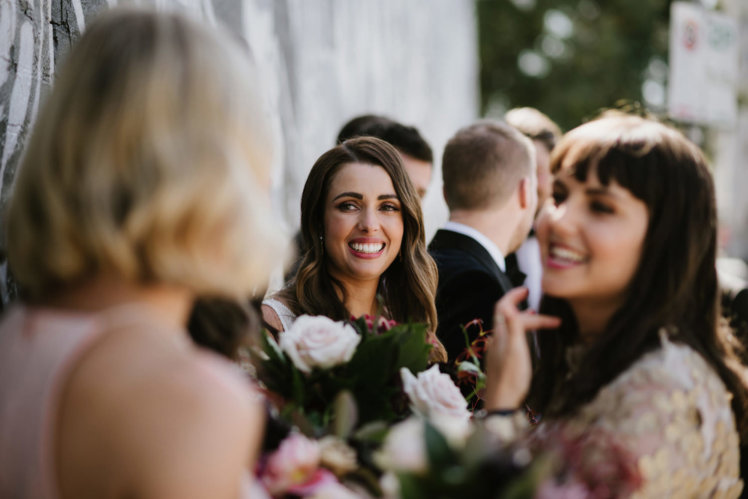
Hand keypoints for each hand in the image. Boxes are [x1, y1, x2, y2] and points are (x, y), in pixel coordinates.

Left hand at [483, 288, 560, 410]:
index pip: (503, 307)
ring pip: (508, 328)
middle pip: (506, 316)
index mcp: (500, 335)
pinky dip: (519, 332)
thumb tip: (508, 305)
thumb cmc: (512, 378)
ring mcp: (497, 350)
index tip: (526, 290)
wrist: (501, 403)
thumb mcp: (516, 351)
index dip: (513, 296)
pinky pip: (509, 339)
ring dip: (521, 319)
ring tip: (537, 318)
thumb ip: (513, 328)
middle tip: (536, 301)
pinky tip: (525, 340)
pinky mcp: (500, 360)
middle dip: (520, 306)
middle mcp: (496, 340)